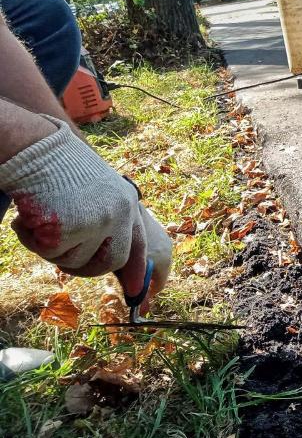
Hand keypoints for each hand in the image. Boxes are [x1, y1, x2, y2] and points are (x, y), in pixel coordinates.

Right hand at [0, 116, 171, 309]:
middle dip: (84, 267)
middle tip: (60, 255)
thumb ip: (105, 219)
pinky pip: (49, 253)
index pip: (137, 245)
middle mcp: (119, 214)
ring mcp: (97, 222)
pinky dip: (32, 241)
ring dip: (52, 248)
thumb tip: (109, 259)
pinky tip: (28, 218)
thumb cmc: (60, 169)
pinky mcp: (71, 228)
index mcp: (126, 204)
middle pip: (108, 262)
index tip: (137, 290)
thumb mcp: (96, 191)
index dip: (137, 270)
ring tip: (42, 219)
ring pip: (74, 260)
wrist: (38, 147)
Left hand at [111, 206, 171, 313]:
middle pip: (156, 272)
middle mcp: (166, 248)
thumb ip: (136, 290)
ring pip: (151, 258)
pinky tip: (124, 247)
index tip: (130, 293)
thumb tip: (143, 311)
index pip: (158, 286)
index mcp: (164, 260)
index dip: (144, 293)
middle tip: (123, 278)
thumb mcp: (126, 271)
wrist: (122, 209)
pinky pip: (148, 246)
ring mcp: (161, 236)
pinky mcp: (153, 228)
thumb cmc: (124, 243)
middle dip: (141, 277)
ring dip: (139, 263)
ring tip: (121, 261)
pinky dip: (138, 250)